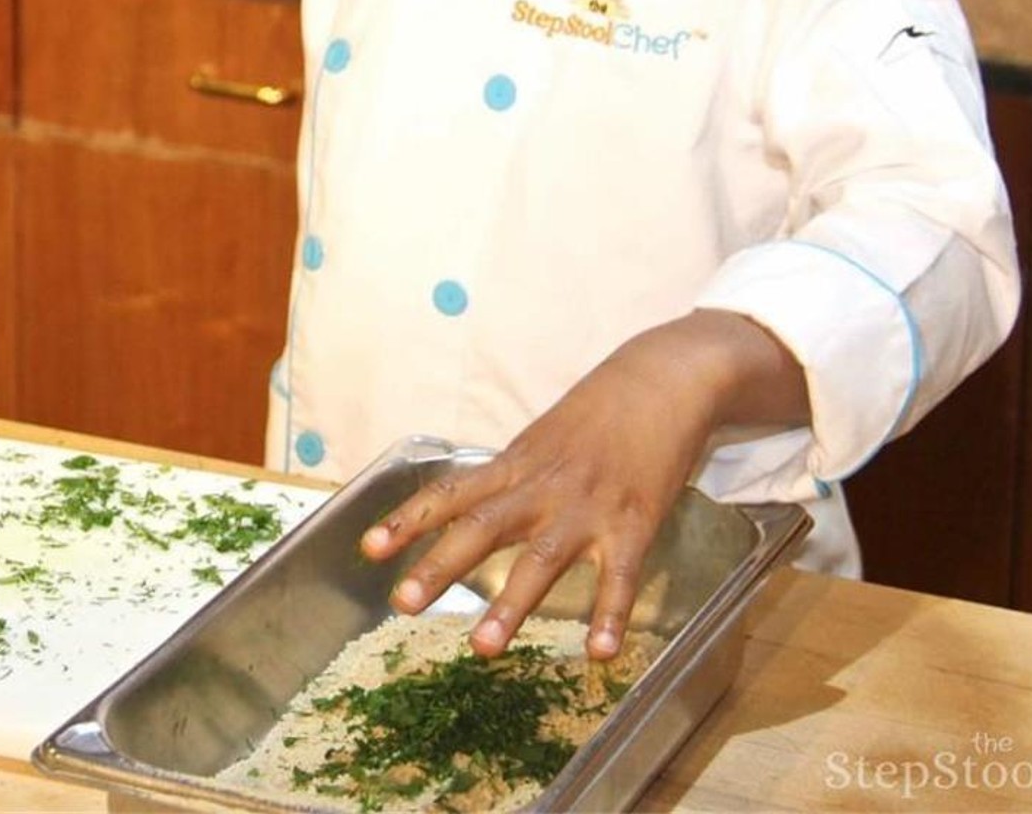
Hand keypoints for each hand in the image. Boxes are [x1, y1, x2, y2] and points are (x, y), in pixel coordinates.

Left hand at [359, 309, 807, 659]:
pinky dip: (610, 614)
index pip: (451, 494)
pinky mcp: (634, 522)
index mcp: (516, 466)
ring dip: (512, 603)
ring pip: (543, 559)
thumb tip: (470, 507)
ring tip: (483, 647)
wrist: (663, 378)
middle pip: (483, 528)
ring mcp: (587, 507)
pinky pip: (620, 576)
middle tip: (403, 602)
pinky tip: (599, 653)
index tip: (368, 549)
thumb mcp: (542, 437)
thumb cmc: (599, 411)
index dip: (408, 521)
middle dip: (441, 566)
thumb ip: (510, 475)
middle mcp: (543, 488)